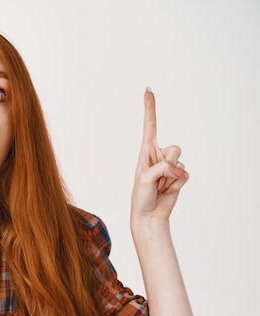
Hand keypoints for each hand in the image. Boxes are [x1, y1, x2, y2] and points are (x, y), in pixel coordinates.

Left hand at [131, 88, 188, 223]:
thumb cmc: (141, 196)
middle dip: (168, 165)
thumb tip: (179, 168)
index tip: (148, 90)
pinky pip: (185, 174)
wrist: (149, 214)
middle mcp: (159, 155)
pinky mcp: (179, 176)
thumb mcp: (145, 178)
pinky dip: (176, 184)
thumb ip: (162, 167)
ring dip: (170, 177)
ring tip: (159, 186)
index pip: (150, 126)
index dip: (150, 108)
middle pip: (175, 149)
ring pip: (181, 161)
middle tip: (155, 180)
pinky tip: (167, 190)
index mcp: (145, 151)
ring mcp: (170, 165)